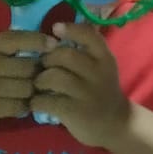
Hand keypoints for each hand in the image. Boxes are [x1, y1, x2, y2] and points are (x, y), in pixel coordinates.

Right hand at [0, 32, 48, 129]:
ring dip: (32, 92)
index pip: (19, 38)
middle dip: (37, 73)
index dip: (40, 41)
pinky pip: (21, 106)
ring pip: (28, 88)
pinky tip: (18, 104)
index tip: (54, 45)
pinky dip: (23, 106)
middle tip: (37, 77)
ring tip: (26, 92)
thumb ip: (15, 43)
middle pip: (30, 67)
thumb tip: (52, 42)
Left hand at [32, 23, 131, 148]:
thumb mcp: (102, 68)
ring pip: (53, 76)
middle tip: (43, 68)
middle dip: (46, 60)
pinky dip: (36, 101)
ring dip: (39, 81)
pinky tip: (38, 103)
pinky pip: (46, 100)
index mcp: (105, 59)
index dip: (70, 29)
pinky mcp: (75, 111)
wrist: (116, 124)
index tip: (56, 30)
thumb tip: (59, 29)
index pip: (89, 35)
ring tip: (39, 87)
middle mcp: (98, 73)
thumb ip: (86, 51)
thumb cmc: (102, 92)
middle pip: (63, 55)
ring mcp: (87, 93)